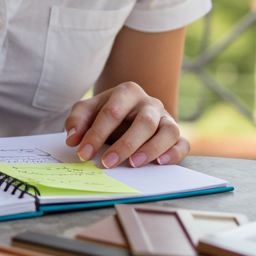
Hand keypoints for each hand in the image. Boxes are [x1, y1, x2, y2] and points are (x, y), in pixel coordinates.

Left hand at [65, 81, 188, 167]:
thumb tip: (72, 138)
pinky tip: (160, 163)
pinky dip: (174, 154)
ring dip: (152, 149)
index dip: (96, 133)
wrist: (130, 112)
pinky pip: (182, 143)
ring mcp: (166, 118)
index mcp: (128, 91)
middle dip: (124, 145)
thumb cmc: (108, 112)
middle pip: (144, 122)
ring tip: (133, 164)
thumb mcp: (88, 111)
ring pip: (168, 131)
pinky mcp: (176, 134)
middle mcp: (150, 103)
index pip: (113, 111)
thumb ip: (77, 121)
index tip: (83, 153)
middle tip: (107, 163)